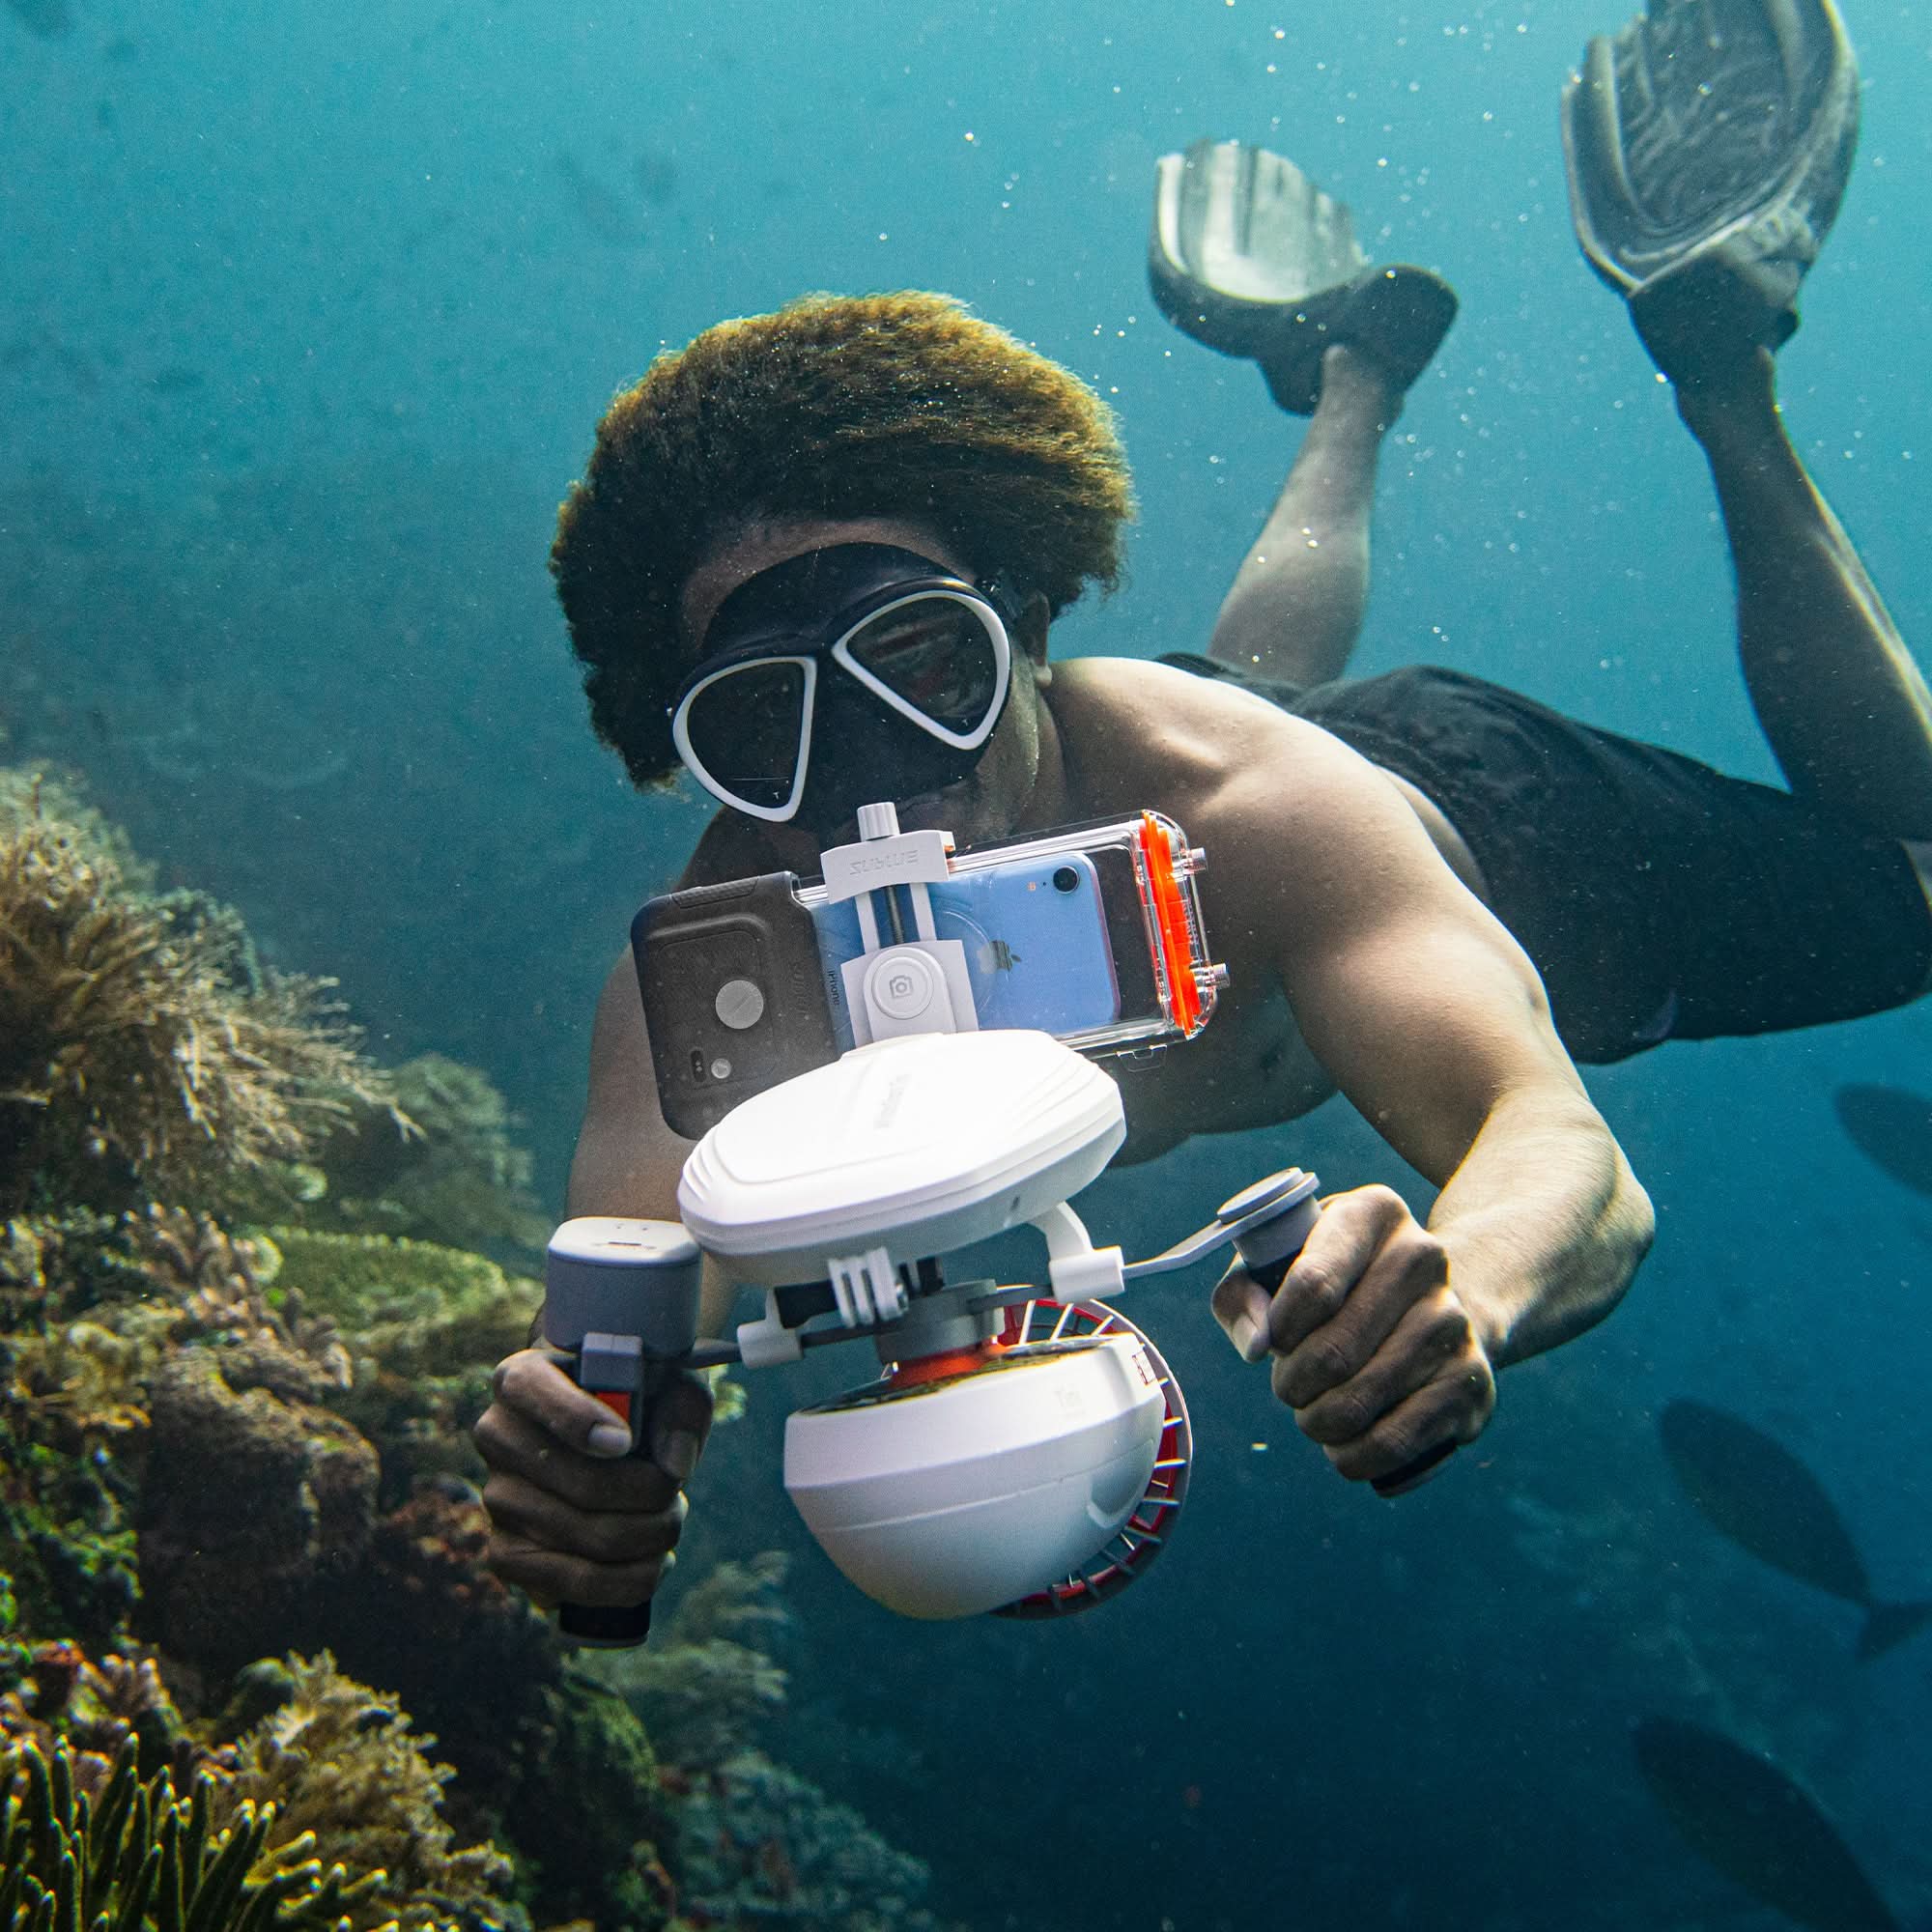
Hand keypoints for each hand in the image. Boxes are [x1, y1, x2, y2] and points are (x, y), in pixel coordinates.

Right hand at [473, 1348, 714, 1608]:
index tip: (625, 1441)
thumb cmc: (641, 1402)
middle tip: (676, 1492)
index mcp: (523, 1378)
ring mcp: (497, 1498)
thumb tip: (673, 1464)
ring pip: (587, 1537)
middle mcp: (497, 1435)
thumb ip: (682, 1408)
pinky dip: (625, 1581)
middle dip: (651, 1495)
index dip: (578, 1419)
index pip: (531, 1390)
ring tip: (671, 1520)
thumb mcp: (670, 1383)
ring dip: (650, 1536)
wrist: (610, 1443)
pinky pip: (567, 1582)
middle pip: (581, 1483)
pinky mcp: (507, 1553)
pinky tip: (653, 1562)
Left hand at [1211, 1184, 1493, 1493]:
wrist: (1431, 1304)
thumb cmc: (1331, 1285)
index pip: (1313, 1284)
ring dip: (1319, 1424)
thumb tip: (1257, 1345)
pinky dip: (1355, 1457)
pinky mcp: (1472, 1381)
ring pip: (1360, 1404)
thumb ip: (1242, 1296)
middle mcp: (1425, 1258)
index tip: (1276, 1340)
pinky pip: (1395, 1443)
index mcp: (1374, 1213)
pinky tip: (1347, 1445)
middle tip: (1290, 1388)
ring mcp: (1455, 1320)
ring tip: (1315, 1415)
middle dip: (1292, 1385)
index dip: (1280, 1329)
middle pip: (1334, 1352)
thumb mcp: (1276, 1267)